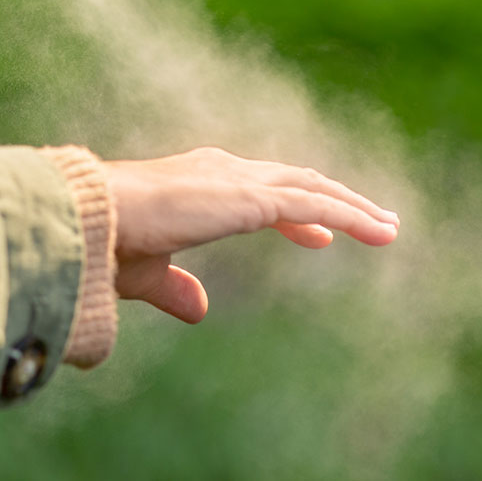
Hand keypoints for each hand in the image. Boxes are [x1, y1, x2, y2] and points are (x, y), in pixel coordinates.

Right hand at [106, 147, 399, 322]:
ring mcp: (236, 179)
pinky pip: (313, 203)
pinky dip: (350, 216)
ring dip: (352, 207)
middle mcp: (219, 170)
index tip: (315, 235)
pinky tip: (378, 233)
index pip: (255, 189)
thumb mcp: (147, 273)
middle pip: (291, 180)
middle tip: (370, 221)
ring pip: (310, 188)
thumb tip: (200, 310)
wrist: (93, 216)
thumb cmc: (106, 241)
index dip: (290, 210)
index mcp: (193, 182)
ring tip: (388, 228)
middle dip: (331, 200)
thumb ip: (175, 289)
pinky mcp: (251, 197)